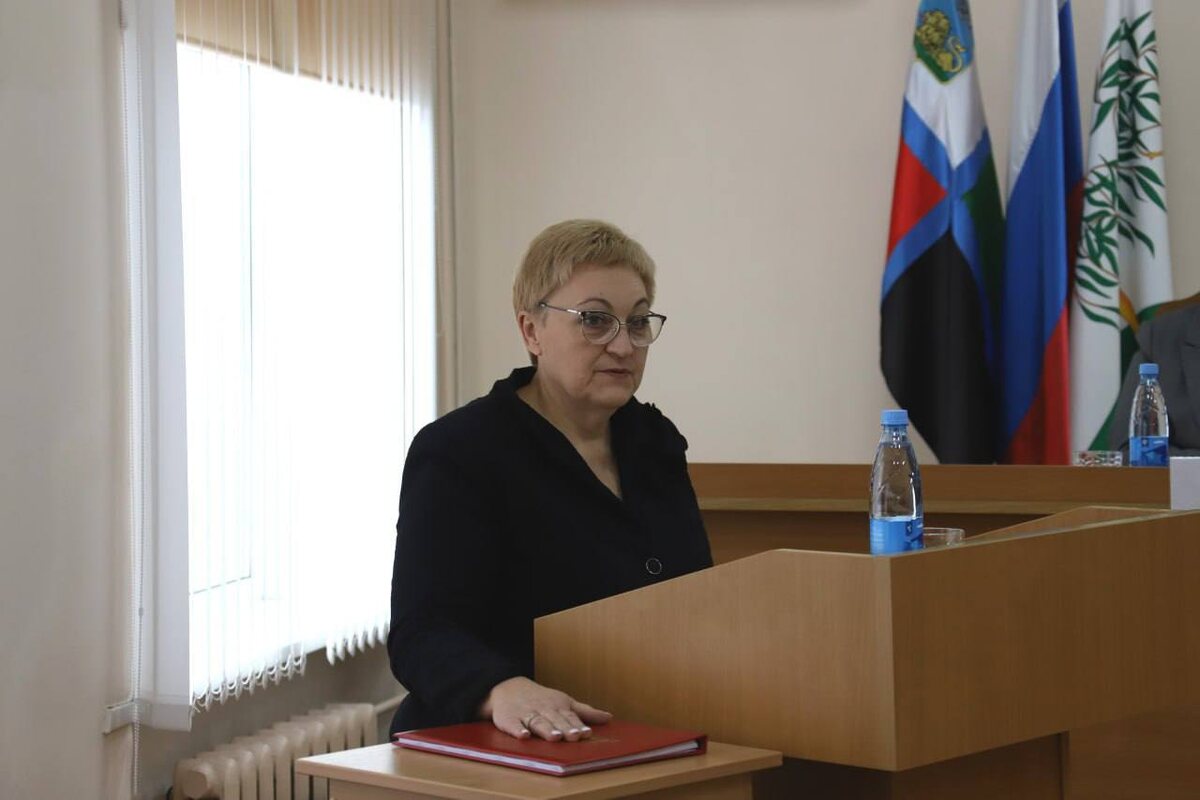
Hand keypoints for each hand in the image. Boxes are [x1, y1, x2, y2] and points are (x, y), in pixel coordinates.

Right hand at [480, 676, 612, 741]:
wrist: (508, 688)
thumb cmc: (541, 699)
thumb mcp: (564, 701)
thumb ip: (585, 712)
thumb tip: (609, 717)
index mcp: (558, 706)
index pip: (569, 717)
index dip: (577, 725)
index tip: (586, 733)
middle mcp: (543, 709)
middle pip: (555, 720)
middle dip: (564, 728)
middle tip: (574, 736)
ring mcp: (526, 713)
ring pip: (537, 722)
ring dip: (546, 729)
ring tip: (555, 737)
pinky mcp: (509, 718)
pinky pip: (513, 724)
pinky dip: (517, 730)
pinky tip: (524, 736)